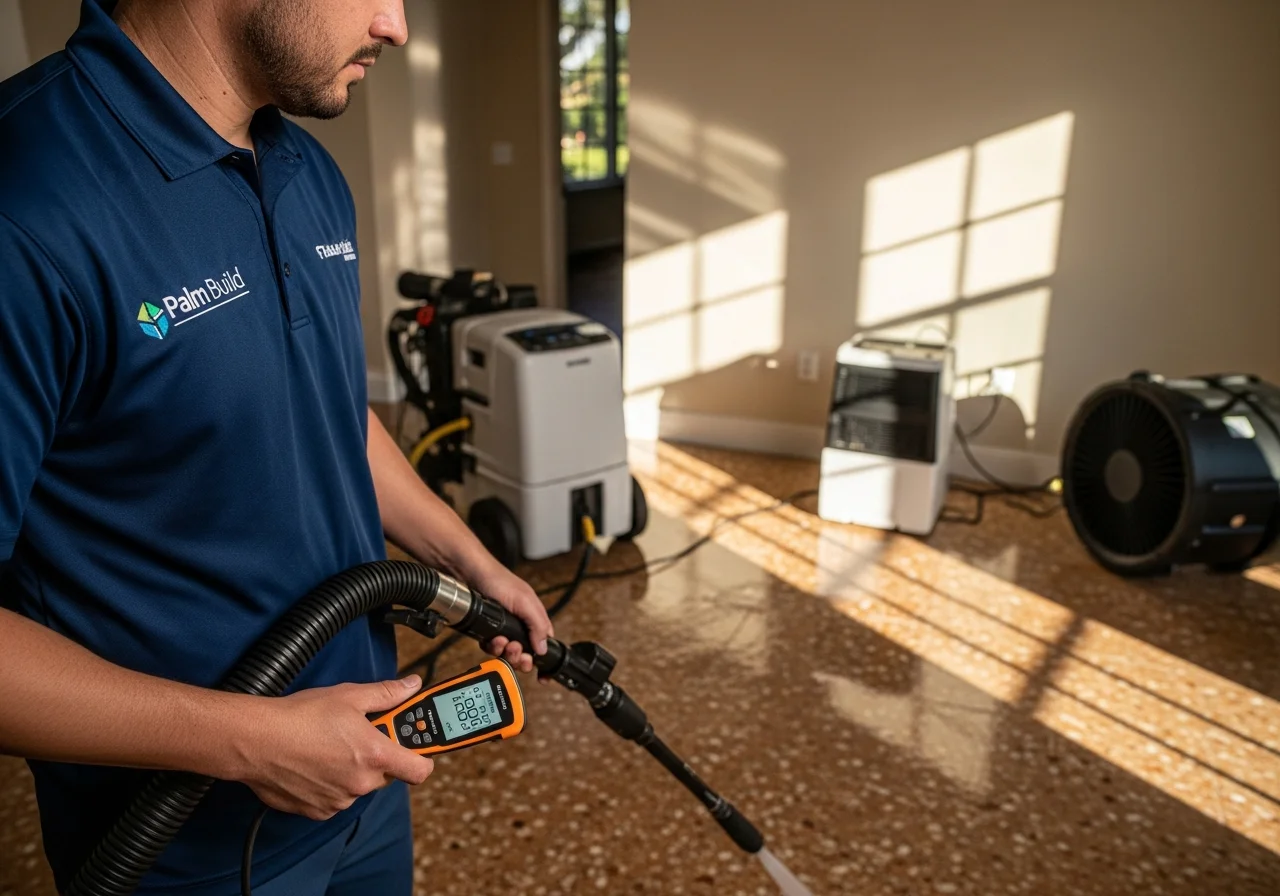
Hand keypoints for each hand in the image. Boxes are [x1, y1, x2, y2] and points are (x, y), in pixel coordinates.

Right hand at [232, 675, 433, 820]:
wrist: (255, 740)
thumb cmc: (300, 717)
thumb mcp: (349, 696)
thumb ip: (387, 693)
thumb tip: (411, 686)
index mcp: (376, 755)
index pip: (421, 770)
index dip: (423, 757)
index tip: (416, 745)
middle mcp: (361, 784)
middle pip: (387, 774)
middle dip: (379, 756)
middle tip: (359, 735)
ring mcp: (339, 801)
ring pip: (359, 786)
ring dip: (352, 770)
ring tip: (328, 747)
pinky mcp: (317, 811)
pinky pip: (335, 798)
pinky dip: (330, 783)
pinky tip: (313, 763)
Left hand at [464, 561, 553, 672]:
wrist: (469, 575)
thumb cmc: (498, 581)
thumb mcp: (525, 601)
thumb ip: (537, 625)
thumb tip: (543, 648)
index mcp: (534, 618)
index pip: (544, 644)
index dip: (543, 660)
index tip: (543, 675)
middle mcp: (520, 625)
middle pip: (526, 654)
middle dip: (522, 658)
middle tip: (517, 651)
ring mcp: (504, 630)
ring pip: (509, 654)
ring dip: (506, 652)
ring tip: (503, 642)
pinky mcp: (488, 632)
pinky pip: (492, 649)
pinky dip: (492, 647)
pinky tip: (491, 639)